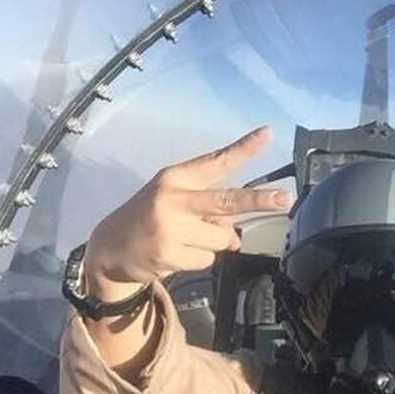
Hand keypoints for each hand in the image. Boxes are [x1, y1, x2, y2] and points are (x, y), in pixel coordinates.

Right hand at [83, 126, 288, 301]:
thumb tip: (236, 234)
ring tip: (187, 239)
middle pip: (226, 201)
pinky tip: (177, 253)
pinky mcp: (170, 254)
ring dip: (214, 242)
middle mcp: (173, 199)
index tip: (267, 135)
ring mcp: (171, 228)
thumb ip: (206, 207)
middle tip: (285, 199)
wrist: (109, 248)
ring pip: (222, 237)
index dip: (243, 149)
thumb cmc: (148, 217)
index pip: (215, 162)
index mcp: (175, 178)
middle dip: (259, 200)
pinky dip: (200, 259)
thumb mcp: (172, 199)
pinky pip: (208, 259)